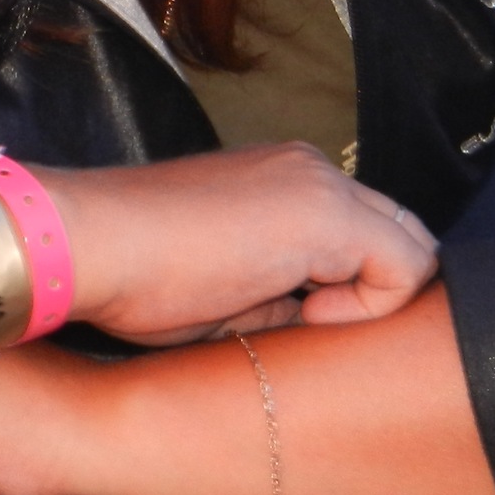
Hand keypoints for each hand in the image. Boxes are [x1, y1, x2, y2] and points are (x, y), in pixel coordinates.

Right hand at [40, 142, 438, 344]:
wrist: (88, 245)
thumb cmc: (135, 277)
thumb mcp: (226, 291)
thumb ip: (282, 293)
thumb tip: (315, 316)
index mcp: (282, 177)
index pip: (363, 229)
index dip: (352, 288)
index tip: (294, 321)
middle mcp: (308, 166)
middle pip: (397, 230)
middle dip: (374, 287)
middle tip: (311, 327)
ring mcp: (319, 183)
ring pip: (406, 245)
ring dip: (370, 294)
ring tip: (303, 322)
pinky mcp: (325, 212)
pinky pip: (405, 267)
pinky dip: (372, 306)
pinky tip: (309, 317)